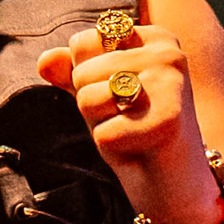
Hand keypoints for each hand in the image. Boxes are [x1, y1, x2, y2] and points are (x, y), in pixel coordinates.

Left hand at [37, 20, 220, 223]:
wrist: (179, 186)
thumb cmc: (140, 135)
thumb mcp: (103, 96)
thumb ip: (73, 72)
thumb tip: (44, 60)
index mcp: (156, 37)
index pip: (82, 42)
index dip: (87, 78)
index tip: (123, 97)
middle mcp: (168, 54)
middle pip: (81, 72)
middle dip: (93, 105)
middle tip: (128, 121)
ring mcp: (169, 85)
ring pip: (87, 99)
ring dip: (100, 125)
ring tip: (133, 133)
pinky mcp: (164, 122)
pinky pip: (101, 134)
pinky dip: (113, 150)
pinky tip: (142, 150)